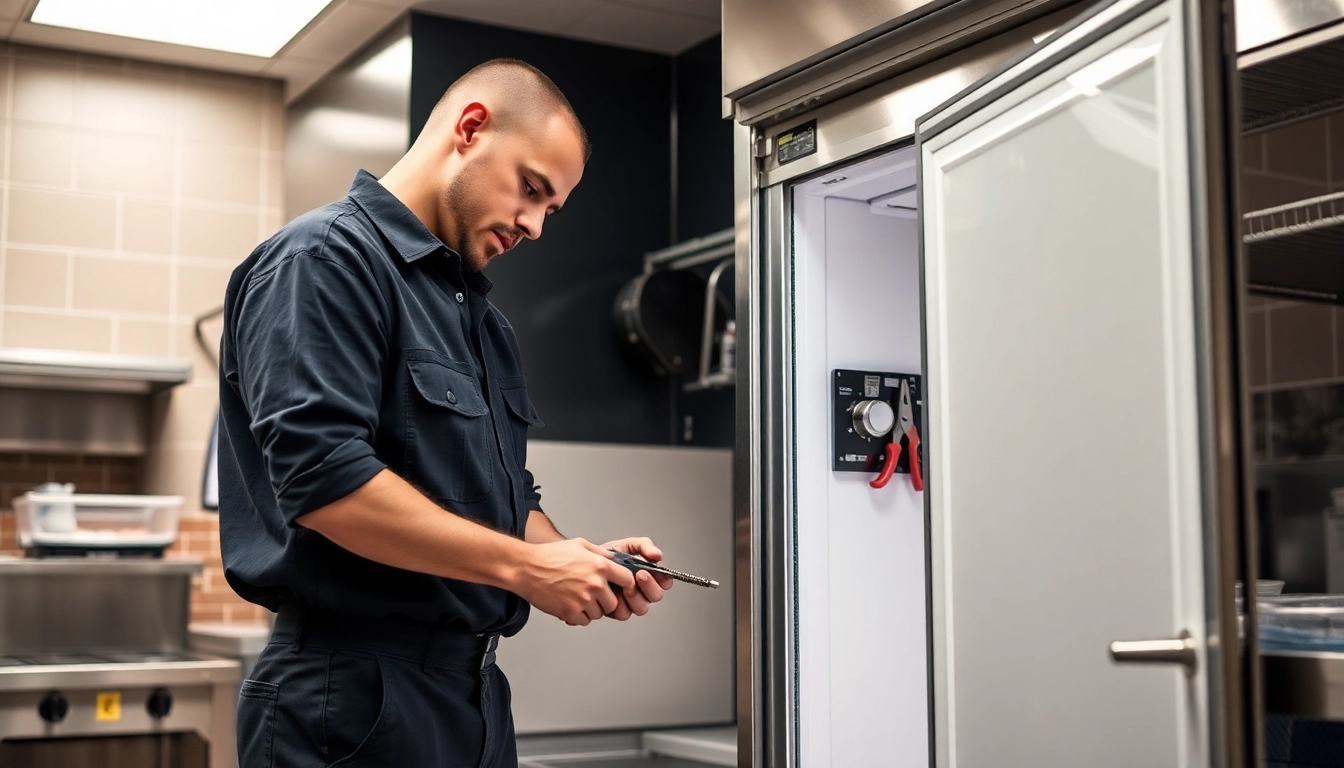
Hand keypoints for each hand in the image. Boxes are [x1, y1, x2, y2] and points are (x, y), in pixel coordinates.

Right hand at [514, 538, 635, 625]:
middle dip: (606, 600)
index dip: (625, 584)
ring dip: (591, 609)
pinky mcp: (571, 612)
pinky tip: (570, 604)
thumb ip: (600, 553)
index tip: (620, 587)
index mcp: (600, 566)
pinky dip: (579, 616)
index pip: (627, 580)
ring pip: (599, 614)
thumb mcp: (580, 545)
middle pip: (614, 603)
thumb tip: (614, 560)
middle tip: (594, 595)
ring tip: (578, 597)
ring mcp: (583, 600)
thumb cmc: (549, 555)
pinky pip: (584, 621)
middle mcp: (595, 584)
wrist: (527, 568)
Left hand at [600, 537, 672, 620]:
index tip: (648, 570)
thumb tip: (658, 555)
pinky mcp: (618, 611)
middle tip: (638, 575)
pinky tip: (612, 595)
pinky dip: (619, 605)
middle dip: (648, 586)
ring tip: (623, 586)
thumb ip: (644, 546)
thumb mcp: (627, 546)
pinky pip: (624, 613)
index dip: (662, 579)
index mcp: (650, 576)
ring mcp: (632, 603)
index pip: (665, 582)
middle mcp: (643, 591)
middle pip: (656, 596)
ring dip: (634, 596)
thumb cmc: (607, 557)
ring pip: (642, 608)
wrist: (586, 566)